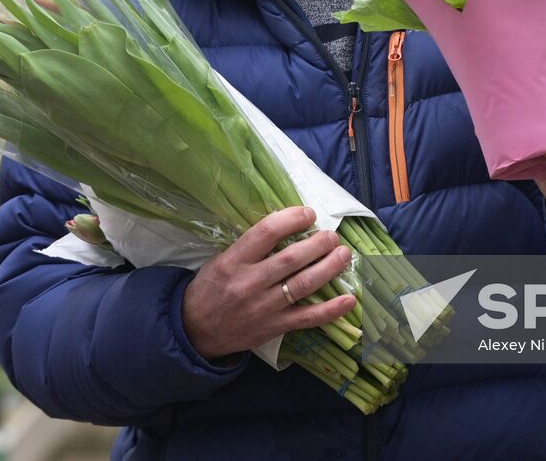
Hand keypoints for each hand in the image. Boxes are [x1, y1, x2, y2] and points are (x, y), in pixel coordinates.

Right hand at [182, 206, 356, 361]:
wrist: (195, 330)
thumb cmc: (210, 288)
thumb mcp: (222, 259)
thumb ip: (251, 246)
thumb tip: (288, 226)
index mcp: (234, 260)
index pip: (266, 232)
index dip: (292, 219)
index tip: (308, 214)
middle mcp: (251, 282)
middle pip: (292, 258)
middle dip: (318, 243)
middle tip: (332, 235)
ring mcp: (265, 307)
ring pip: (304, 284)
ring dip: (329, 267)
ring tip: (343, 254)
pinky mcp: (275, 327)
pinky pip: (308, 318)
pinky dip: (332, 310)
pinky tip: (350, 299)